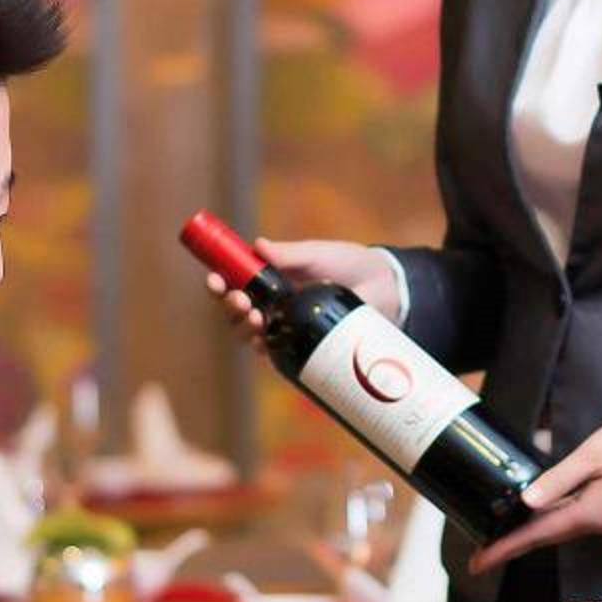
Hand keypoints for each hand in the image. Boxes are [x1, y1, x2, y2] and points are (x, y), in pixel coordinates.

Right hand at [202, 236, 401, 350]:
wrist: (386, 289)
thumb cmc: (350, 264)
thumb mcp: (317, 255)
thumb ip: (289, 254)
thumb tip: (257, 246)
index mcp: (271, 279)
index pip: (234, 281)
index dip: (218, 282)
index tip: (215, 280)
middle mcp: (274, 305)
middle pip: (235, 311)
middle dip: (229, 307)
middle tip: (241, 301)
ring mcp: (287, 328)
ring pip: (249, 334)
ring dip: (242, 328)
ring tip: (256, 318)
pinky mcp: (303, 348)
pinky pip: (275, 355)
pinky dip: (264, 350)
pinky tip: (264, 343)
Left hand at [468, 414, 601, 574]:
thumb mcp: (591, 456)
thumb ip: (557, 479)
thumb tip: (526, 501)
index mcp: (588, 513)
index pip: (537, 536)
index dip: (506, 548)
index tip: (479, 562)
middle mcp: (594, 523)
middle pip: (543, 538)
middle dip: (511, 546)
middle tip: (480, 556)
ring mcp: (600, 518)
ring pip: (555, 530)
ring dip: (526, 536)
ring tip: (497, 538)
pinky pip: (567, 520)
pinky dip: (544, 523)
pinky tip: (530, 517)